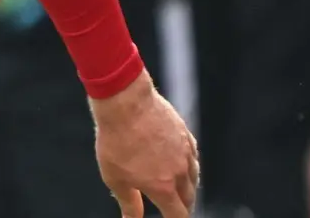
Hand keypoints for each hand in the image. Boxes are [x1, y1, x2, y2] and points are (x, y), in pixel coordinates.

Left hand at [89, 71, 199, 217]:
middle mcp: (181, 172)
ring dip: (188, 187)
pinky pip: (192, 156)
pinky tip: (182, 163)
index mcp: (164, 187)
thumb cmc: (115, 141)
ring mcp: (185, 151)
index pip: (178, 214)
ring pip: (194, 177)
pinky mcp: (185, 134)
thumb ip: (129, 203)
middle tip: (176, 208)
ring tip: (180, 190)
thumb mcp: (115, 178)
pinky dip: (189, 165)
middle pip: (189, 197)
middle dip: (183, 206)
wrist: (125, 103)